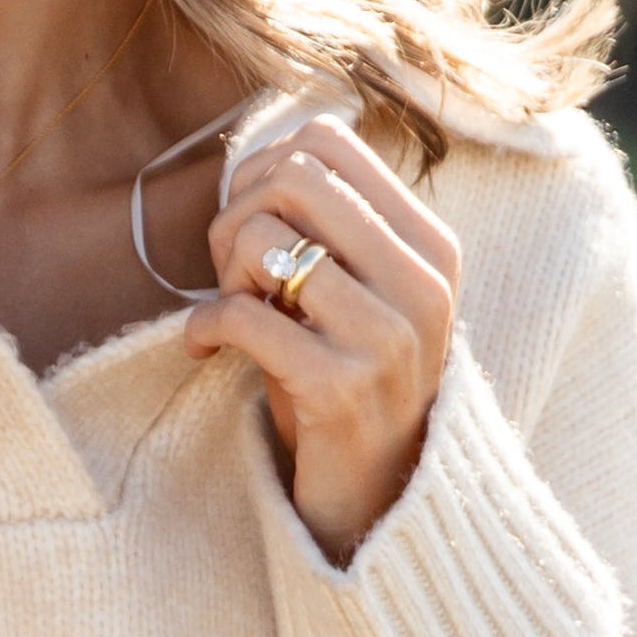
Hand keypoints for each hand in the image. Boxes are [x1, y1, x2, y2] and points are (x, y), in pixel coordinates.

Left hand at [185, 114, 460, 564]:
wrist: (374, 495)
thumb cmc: (345, 374)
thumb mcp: (357, 288)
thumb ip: (327, 221)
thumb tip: (263, 149)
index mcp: (432, 245)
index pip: (330, 140)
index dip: (265, 167)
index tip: (254, 221)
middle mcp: (423, 284)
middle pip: (294, 175)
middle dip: (239, 213)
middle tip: (233, 269)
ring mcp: (388, 338)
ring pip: (264, 238)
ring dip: (224, 273)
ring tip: (232, 312)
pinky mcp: (340, 389)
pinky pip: (243, 314)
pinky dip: (204, 327)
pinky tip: (204, 350)